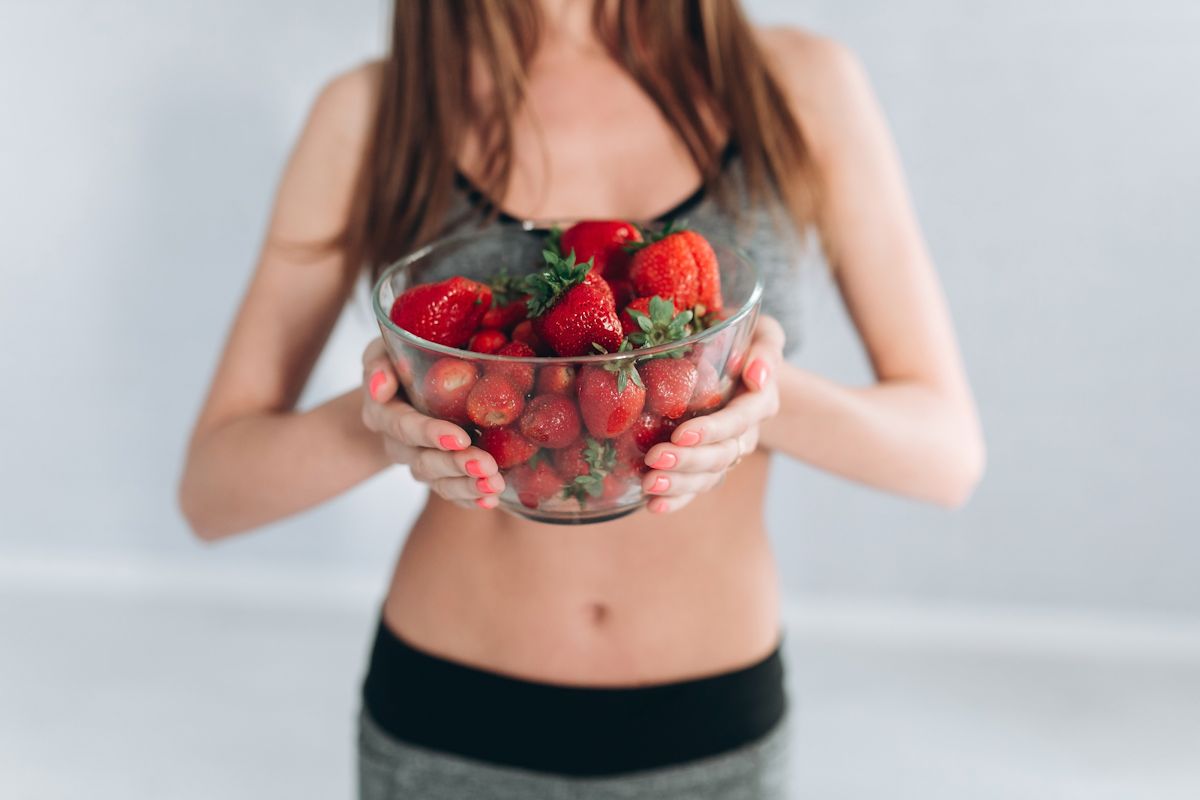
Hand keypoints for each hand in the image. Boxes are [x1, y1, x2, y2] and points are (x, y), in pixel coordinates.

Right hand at [360, 339, 503, 509]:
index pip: (404, 427)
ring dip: (467, 486)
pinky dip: (470, 499)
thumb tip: (381, 385)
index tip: (458, 438)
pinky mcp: (439, 475)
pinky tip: (491, 500)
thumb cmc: (399, 361)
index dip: (430, 434)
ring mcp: (419, 462)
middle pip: (424, 461)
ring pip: (439, 482)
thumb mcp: (383, 351)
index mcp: (384, 412)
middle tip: (486, 466)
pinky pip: (451, 493)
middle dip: (456, 466)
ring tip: (495, 485)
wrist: (402, 388)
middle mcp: (399, 444)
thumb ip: (378, 363)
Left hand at [639, 316, 784, 513]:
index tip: (681, 434)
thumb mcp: (763, 333)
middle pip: (722, 454)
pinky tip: (652, 506)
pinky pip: (696, 487)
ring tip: (650, 485)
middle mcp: (746, 431)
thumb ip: (766, 349)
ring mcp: (726, 451)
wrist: (735, 358)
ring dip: (680, 484)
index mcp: (759, 399)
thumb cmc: (743, 339)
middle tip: (654, 460)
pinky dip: (676, 499)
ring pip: (709, 475)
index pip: (740, 419)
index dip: (713, 430)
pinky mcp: (707, 464)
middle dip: (688, 460)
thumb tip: (756, 375)